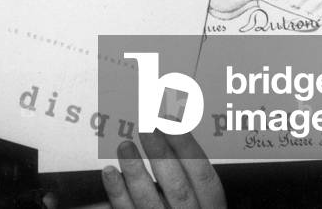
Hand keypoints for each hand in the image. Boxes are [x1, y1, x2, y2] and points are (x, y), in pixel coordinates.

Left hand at [101, 132, 225, 208]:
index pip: (202, 174)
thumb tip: (170, 127)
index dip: (187, 145)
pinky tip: (110, 172)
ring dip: (135, 172)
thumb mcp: (201, 197)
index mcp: (212, 207)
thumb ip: (188, 171)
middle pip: (177, 187)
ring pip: (150, 202)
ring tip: (125, 146)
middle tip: (147, 128)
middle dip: (161, 155)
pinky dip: (117, 193)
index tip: (171, 121)